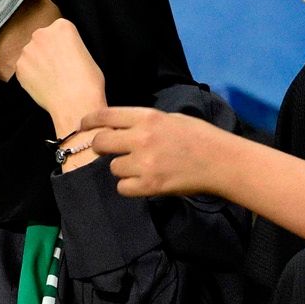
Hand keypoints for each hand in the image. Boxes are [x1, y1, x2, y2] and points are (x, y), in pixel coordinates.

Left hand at [13, 19, 106, 131]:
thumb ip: (70, 45)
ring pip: (31, 55)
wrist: (75, 103)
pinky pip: (25, 69)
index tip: (66, 55)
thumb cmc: (87, 81)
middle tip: (58, 68)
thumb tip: (62, 52)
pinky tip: (43, 85)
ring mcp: (27, 51)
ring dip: (37, 63)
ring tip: (51, 79)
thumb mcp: (85, 52)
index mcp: (62, 26)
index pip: (58, 30)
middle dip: (47, 51)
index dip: (63, 45)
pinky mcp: (19, 67)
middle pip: (42, 40)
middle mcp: (41, 34)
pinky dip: (31, 76)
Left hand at [82, 106, 224, 197]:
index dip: (89, 121)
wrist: (221, 161)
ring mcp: (145, 163)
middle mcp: (141, 138)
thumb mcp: (170, 119)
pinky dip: (129, 186)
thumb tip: (119, 128)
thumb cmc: (199, 137)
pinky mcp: (150, 185)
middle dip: (100, 148)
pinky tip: (142, 182)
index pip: (105, 115)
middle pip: (100, 144)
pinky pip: (122, 187)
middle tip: (107, 151)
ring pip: (113, 168)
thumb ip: (143, 122)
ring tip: (138, 168)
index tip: (83, 126)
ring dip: (121, 169)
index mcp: (147, 117)